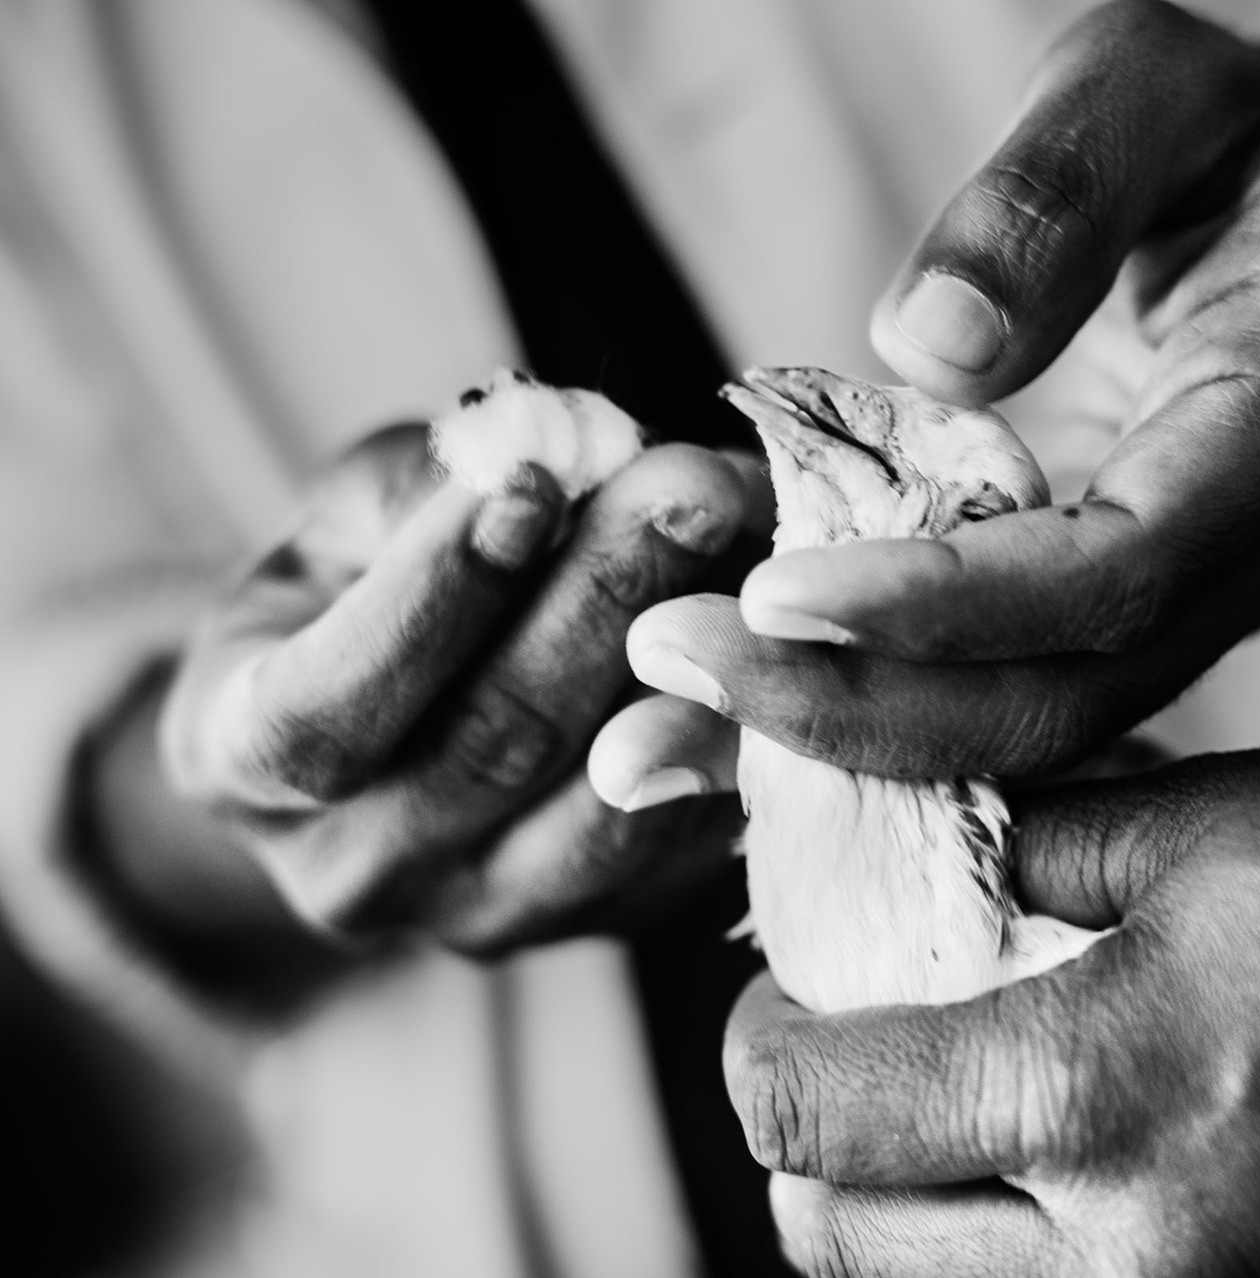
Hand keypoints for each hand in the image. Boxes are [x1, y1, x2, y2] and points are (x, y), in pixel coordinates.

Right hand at [150, 424, 753, 954]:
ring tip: (759, 550)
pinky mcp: (605, 921)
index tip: (531, 481)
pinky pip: (688, 838)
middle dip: (603, 599)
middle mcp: (353, 871)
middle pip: (492, 748)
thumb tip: (569, 449)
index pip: (330, 707)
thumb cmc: (366, 591)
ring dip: (695, 670)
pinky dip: (743, 735)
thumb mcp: (357, 515)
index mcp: (241, 763)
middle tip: (696, 482)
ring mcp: (485, 916)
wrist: (408, 725)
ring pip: (607, 807)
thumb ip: (436, 486)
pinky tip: (782, 636)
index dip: (434, 596)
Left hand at [622, 0, 1259, 777]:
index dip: (954, 604)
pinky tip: (733, 718)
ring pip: (1037, 721)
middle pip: (1076, 684)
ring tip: (667, 711)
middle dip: (872, 700)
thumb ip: (1053, 193)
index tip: (774, 596)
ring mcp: (1217, 596)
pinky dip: (871, 712)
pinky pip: (1008, 694)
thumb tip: (929, 349)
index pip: (1130, 561)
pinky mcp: (1139, 619)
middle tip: (677, 662)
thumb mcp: (1139, 82)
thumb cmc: (1209, 126)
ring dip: (851, 731)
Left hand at [722, 734, 1259, 1276]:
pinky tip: (1070, 1175)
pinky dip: (1024, 1266)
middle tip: (868, 1049)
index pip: (807, 1116)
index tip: (784, 996)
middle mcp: (1141, 1271)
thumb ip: (1018, 862)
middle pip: (843, 1249)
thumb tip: (898, 887)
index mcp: (1104, 1100)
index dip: (760, 1046)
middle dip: (818, 1143)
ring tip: (963, 1115)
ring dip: (908, 1223)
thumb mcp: (1210, 826)